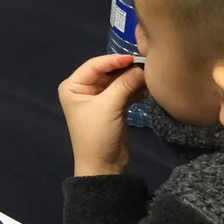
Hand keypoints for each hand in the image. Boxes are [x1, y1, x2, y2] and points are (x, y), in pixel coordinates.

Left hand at [57, 53, 144, 177]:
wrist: (103, 166)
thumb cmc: (98, 134)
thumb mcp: (109, 106)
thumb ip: (125, 84)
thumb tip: (143, 68)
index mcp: (73, 86)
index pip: (95, 65)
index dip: (114, 60)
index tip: (133, 58)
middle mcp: (84, 89)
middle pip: (108, 72)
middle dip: (126, 70)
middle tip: (147, 65)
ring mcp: (99, 98)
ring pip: (118, 81)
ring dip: (133, 79)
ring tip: (150, 76)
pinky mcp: (112, 106)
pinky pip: (124, 91)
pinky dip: (135, 90)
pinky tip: (148, 89)